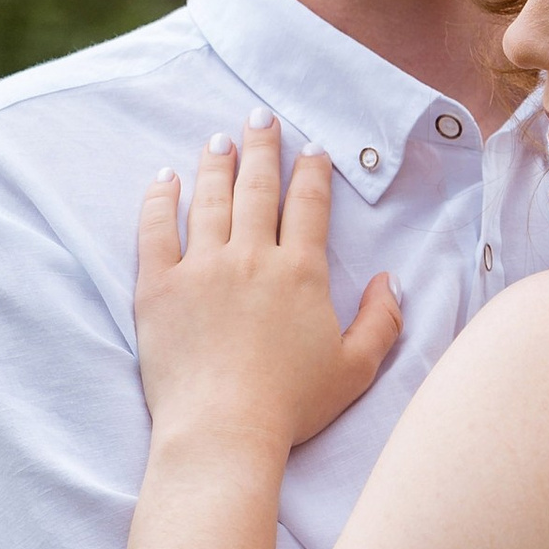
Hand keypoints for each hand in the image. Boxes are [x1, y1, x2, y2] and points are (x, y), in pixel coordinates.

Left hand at [135, 115, 401, 456]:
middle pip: (258, 188)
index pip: (309, 205)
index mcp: (301, 273)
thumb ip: (382, 321)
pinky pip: (156, 229)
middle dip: (261, 147)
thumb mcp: (355, 369)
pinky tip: (165, 179)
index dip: (312, 172)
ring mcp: (202, 267)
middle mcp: (252, 257)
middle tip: (260, 118)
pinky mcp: (159, 286)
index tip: (312, 149)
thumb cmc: (291, 406)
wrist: (224, 430)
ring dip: (216, 164)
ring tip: (219, 139)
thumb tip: (391, 281)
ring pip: (210, 199)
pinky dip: (160, 199)